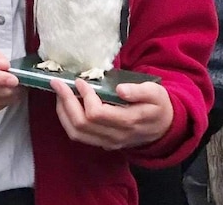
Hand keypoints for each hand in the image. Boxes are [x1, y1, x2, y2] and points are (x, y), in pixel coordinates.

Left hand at [52, 79, 173, 150]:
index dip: (85, 96)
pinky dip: (67, 120)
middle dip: (66, 101)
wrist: (165, 128)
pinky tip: (66, 104)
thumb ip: (139, 91)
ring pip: (76, 133)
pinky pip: (79, 136)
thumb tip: (120, 90)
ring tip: (59, 93)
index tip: (80, 81)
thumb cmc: (158, 106)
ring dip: (63, 111)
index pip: (97, 114)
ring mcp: (108, 142)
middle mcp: (116, 135)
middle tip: (58, 83)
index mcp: (129, 121)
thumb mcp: (156, 93)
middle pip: (82, 124)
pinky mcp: (103, 142)